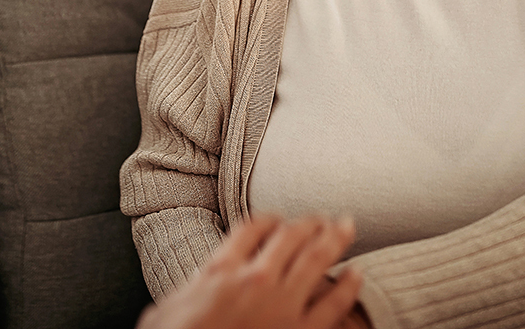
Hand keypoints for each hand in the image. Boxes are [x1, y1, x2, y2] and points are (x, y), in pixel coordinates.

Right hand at [137, 215, 362, 328]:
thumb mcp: (168, 307)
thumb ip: (189, 289)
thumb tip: (190, 291)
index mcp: (221, 269)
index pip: (253, 227)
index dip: (269, 218)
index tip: (277, 220)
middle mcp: (255, 279)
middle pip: (290, 236)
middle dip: (309, 223)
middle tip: (323, 217)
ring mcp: (281, 306)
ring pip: (315, 260)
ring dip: (334, 239)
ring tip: (346, 226)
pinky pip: (333, 305)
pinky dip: (348, 286)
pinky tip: (357, 273)